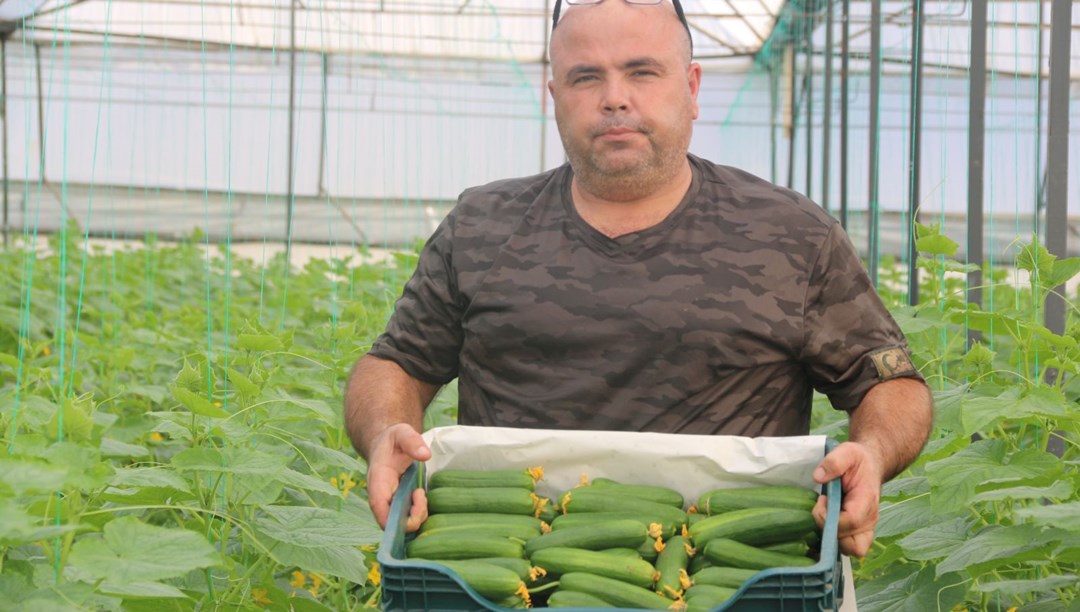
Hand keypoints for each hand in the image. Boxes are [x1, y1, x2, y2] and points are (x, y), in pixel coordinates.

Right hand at [366, 423, 431, 530]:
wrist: (386, 444)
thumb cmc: (392, 439)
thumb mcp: (401, 433)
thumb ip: (412, 441)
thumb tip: (426, 455)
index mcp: (378, 480)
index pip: (379, 506)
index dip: (392, 518)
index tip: (412, 508)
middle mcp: (381, 497)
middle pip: (391, 522)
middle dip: (411, 517)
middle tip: (420, 493)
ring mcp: (390, 503)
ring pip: (401, 524)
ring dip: (417, 515)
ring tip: (420, 492)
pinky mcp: (399, 505)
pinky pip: (408, 519)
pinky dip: (418, 514)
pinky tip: (421, 497)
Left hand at [811, 441, 883, 557]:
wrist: (870, 465)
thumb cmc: (858, 460)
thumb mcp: (847, 452)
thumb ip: (834, 462)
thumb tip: (818, 477)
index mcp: (867, 501)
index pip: (850, 522)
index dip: (829, 517)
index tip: (822, 499)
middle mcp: (869, 520)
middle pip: (851, 545)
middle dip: (830, 531)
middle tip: (822, 509)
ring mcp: (865, 528)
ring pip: (851, 550)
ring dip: (832, 538)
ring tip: (825, 515)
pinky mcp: (859, 531)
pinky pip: (848, 546)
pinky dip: (835, 539)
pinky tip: (826, 520)